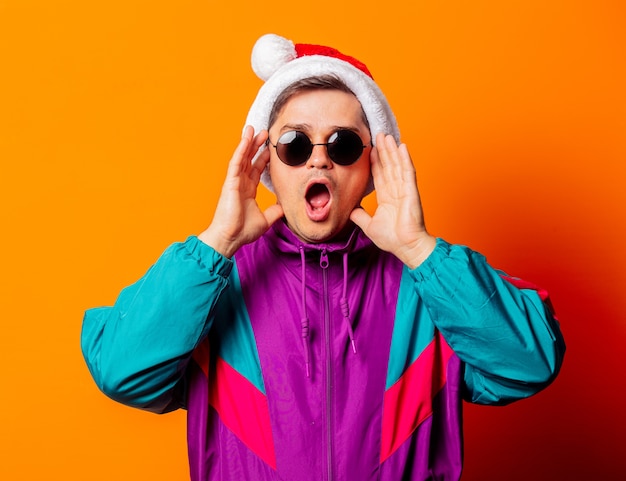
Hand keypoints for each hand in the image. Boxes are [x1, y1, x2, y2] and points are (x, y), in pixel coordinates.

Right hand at [198, 126, 283, 257]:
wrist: (230, 238)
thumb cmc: (242, 231)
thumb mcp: (266, 220)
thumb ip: (275, 211)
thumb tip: (285, 205)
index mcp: (247, 191)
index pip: (256, 171)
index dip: (264, 159)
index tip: (272, 149)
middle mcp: (240, 184)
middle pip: (249, 160)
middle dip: (257, 146)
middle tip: (265, 133)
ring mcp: (234, 182)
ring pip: (242, 157)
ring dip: (248, 142)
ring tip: (253, 129)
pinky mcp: (230, 182)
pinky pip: (236, 162)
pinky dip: (241, 149)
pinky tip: (246, 139)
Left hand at [350, 133, 435, 268]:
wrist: (406, 247)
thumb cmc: (393, 239)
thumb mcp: (369, 226)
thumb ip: (360, 216)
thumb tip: (350, 210)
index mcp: (387, 198)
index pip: (380, 175)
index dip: (375, 162)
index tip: (371, 149)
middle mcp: (396, 191)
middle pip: (388, 166)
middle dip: (383, 151)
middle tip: (378, 135)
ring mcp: (405, 190)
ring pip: (397, 165)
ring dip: (392, 150)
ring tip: (387, 136)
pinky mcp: (411, 191)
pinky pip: (408, 172)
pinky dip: (405, 159)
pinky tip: (402, 147)